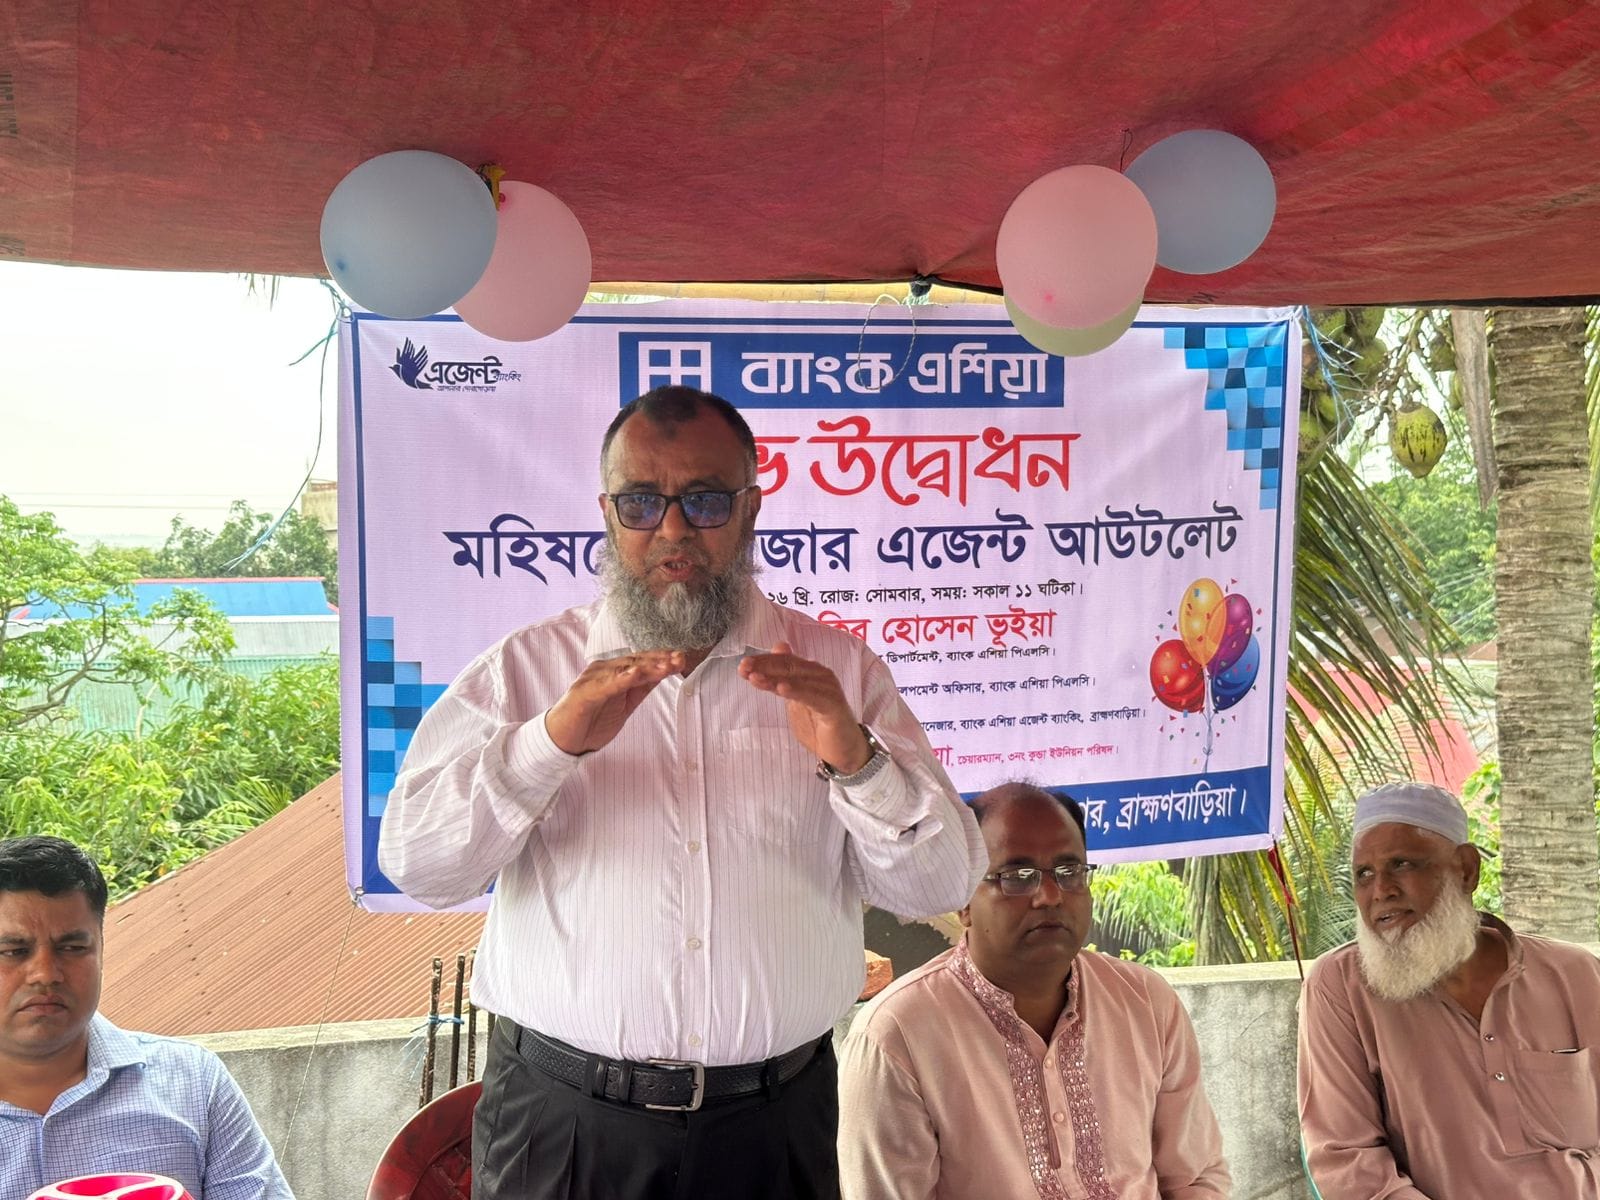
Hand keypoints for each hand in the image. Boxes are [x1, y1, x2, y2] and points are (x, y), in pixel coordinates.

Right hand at [545, 652, 684, 754]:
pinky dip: (621, 678)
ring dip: (646, 667)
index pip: (642, 660)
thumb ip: (641, 688)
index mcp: (614, 671)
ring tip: (665, 665)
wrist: (563, 740)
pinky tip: (635, 674)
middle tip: (679, 658)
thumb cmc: (592, 721)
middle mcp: (604, 670)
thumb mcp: (625, 703)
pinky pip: (606, 685)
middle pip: (636, 661)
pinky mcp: (584, 693)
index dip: (662, 658)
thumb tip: (663, 674)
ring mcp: (593, 679)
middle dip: (659, 660)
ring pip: (624, 670)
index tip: (682, 657)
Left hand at [738, 641, 870, 772]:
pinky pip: (812, 696)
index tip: (742, 666)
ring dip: (774, 677)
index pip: (783, 661)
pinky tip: (781, 688)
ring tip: (755, 677)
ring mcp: (828, 689)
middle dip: (764, 666)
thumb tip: (777, 648)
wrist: (842, 751)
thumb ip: (783, 677)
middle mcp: (820, 675)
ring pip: (797, 678)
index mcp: (810, 672)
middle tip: (744, 668)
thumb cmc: (818, 725)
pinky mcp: (833, 705)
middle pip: (788, 666)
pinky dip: (796, 690)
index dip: (762, 661)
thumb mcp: (794, 699)